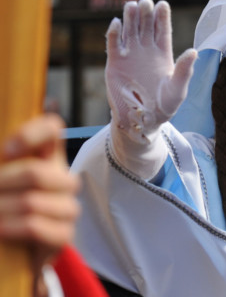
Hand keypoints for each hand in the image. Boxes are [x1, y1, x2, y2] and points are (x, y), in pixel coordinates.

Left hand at [0, 114, 78, 276]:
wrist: (6, 251)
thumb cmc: (2, 204)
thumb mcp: (1, 175)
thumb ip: (3, 155)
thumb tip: (14, 135)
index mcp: (44, 156)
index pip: (52, 128)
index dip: (33, 134)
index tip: (7, 151)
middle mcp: (60, 177)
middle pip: (37, 172)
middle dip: (0, 185)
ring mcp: (65, 207)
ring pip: (34, 201)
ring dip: (0, 209)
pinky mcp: (64, 235)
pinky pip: (38, 226)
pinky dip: (10, 228)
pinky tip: (0, 230)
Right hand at [105, 0, 196, 143]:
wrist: (143, 120)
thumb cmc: (165, 106)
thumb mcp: (178, 90)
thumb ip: (184, 71)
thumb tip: (194, 51)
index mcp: (163, 53)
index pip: (163, 30)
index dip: (162, 16)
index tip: (162, 4)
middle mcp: (146, 50)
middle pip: (145, 25)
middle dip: (145, 12)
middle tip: (146, 2)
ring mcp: (130, 54)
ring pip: (129, 30)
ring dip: (130, 17)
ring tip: (132, 6)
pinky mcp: (115, 62)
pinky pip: (113, 43)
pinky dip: (113, 33)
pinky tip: (116, 23)